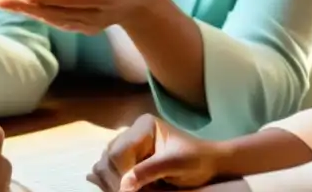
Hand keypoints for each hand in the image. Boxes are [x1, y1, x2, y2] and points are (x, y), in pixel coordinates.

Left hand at [0, 0, 153, 33]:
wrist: (139, 5)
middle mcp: (99, 13)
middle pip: (60, 11)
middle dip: (29, 6)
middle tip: (0, 1)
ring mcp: (91, 24)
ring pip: (55, 19)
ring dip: (27, 12)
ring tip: (1, 3)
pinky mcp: (83, 28)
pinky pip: (58, 22)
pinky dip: (37, 15)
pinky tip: (19, 8)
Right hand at [88, 114, 226, 191]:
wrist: (208, 165)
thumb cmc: (196, 161)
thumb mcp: (175, 164)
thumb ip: (148, 171)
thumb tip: (123, 186)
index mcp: (143, 126)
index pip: (119, 151)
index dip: (122, 175)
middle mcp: (130, 133)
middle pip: (107, 158)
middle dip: (115, 180)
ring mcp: (126, 146)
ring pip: (103, 165)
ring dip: (112, 183)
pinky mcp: (125, 160)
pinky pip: (107, 172)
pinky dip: (110, 183)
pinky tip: (124, 190)